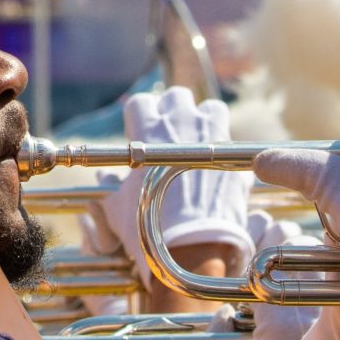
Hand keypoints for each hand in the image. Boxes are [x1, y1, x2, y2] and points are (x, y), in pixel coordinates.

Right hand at [98, 89, 252, 282]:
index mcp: (146, 129)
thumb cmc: (146, 224)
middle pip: (176, 96)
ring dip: (203, 120)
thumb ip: (110, 184)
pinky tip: (216, 162)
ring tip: (198, 142)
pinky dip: (223, 143)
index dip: (140, 117)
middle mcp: (179, 122)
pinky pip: (229, 135)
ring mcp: (210, 133)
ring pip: (209, 108)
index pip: (140, 102)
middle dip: (174, 111)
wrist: (190, 243)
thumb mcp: (115, 205)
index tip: (141, 133)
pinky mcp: (233, 153)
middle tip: (171, 136)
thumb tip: (106, 178)